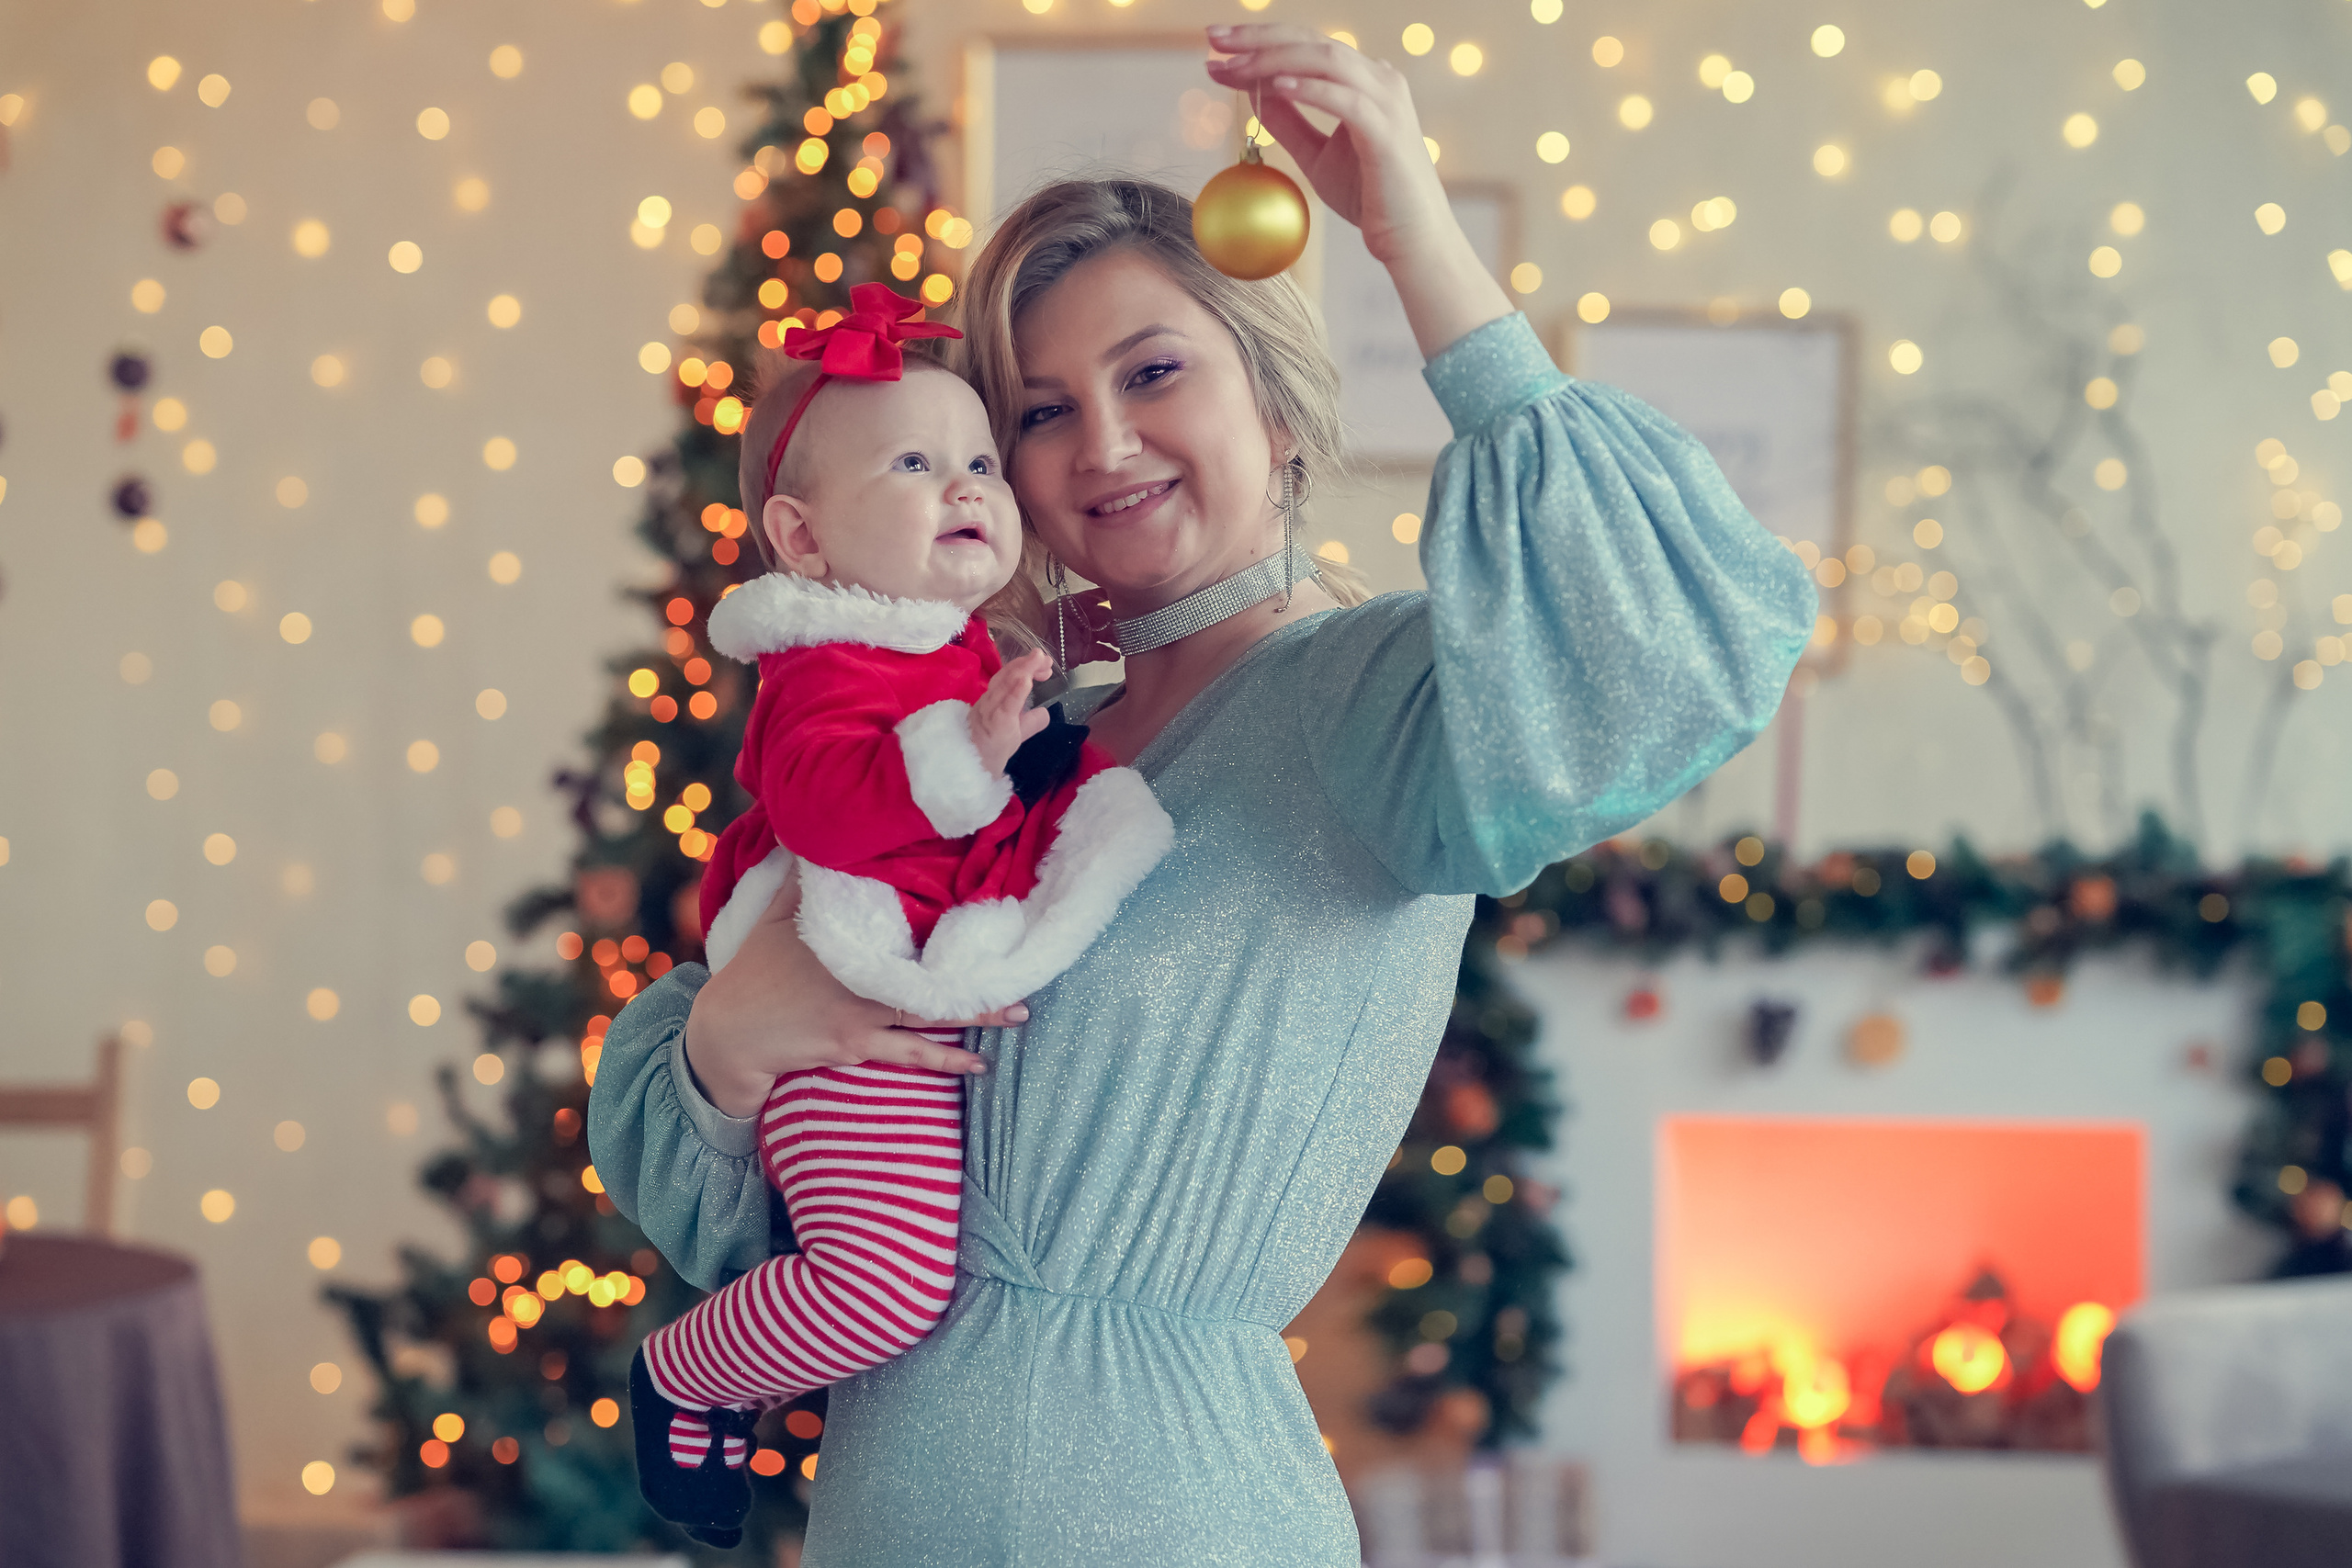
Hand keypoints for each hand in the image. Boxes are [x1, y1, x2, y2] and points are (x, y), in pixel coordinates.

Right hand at [683, 874, 1020, 1118]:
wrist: (725, 1036)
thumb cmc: (751, 973)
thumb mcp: (774, 917)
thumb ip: (804, 882)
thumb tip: (815, 838)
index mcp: (845, 934)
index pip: (904, 918)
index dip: (949, 911)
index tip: (994, 903)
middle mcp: (857, 970)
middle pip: (930, 967)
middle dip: (980, 968)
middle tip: (1029, 964)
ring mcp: (857, 1010)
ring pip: (929, 1013)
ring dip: (978, 1014)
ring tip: (1021, 1013)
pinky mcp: (852, 1045)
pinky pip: (908, 1055)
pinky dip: (945, 1061)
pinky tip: (978, 1065)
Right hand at [969, 650, 1052, 774]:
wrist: (975, 768)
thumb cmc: (993, 747)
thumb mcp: (1016, 730)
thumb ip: (1030, 720)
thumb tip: (1045, 712)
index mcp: (993, 698)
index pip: (1008, 676)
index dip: (1025, 666)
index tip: (1044, 666)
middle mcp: (989, 700)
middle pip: (1007, 675)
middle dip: (1027, 663)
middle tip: (1044, 658)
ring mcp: (990, 710)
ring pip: (1005, 685)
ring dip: (1024, 669)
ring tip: (1039, 659)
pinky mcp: (996, 723)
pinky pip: (1006, 705)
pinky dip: (1016, 691)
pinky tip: (1026, 680)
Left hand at [1039, 584, 1123, 664]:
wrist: (1023, 647)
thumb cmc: (1034, 624)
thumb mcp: (1055, 606)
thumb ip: (1081, 599)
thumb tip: (1102, 594)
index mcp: (1073, 605)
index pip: (1097, 599)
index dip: (1109, 600)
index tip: (1121, 601)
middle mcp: (1080, 620)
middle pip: (1105, 618)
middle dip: (1116, 619)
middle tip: (1126, 622)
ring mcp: (1082, 637)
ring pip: (1106, 635)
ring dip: (1116, 636)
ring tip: (1123, 639)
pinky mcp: (1082, 654)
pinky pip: (1099, 652)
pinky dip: (1108, 654)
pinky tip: (1115, 654)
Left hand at [1204, 24, 1511, 358]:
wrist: (1411, 239)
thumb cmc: (1369, 198)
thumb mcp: (1316, 155)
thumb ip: (1289, 121)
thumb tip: (1254, 93)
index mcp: (1364, 81)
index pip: (1306, 46)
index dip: (1260, 41)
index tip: (1217, 47)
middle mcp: (1379, 80)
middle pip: (1311, 41)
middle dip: (1258, 37)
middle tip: (1213, 38)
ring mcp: (1386, 101)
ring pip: (1325, 60)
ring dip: (1274, 59)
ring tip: (1234, 66)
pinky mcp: (1386, 131)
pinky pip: (1343, 99)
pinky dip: (1308, 89)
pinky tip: (1273, 87)